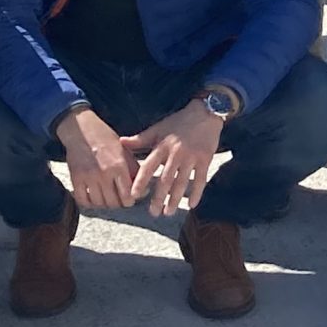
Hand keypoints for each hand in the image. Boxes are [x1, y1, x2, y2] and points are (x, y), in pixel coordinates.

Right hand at [58, 105, 135, 210]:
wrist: (82, 130)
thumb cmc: (106, 139)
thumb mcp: (124, 151)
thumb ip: (134, 170)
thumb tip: (144, 189)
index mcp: (119, 165)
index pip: (127, 195)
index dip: (130, 201)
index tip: (129, 200)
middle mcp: (104, 173)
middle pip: (113, 202)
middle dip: (118, 204)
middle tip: (118, 200)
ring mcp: (89, 177)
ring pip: (99, 203)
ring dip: (104, 204)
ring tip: (107, 198)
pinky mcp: (76, 179)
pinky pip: (83, 200)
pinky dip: (89, 203)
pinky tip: (93, 198)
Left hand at [120, 101, 223, 216]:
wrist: (205, 113)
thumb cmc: (179, 122)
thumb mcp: (158, 128)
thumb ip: (140, 139)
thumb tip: (120, 142)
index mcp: (162, 146)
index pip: (148, 167)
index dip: (140, 181)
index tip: (133, 195)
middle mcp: (176, 153)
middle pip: (166, 179)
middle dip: (159, 198)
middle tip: (153, 212)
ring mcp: (191, 157)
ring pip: (182, 182)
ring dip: (175, 199)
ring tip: (168, 212)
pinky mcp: (205, 159)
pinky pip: (200, 179)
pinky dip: (196, 193)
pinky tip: (191, 205)